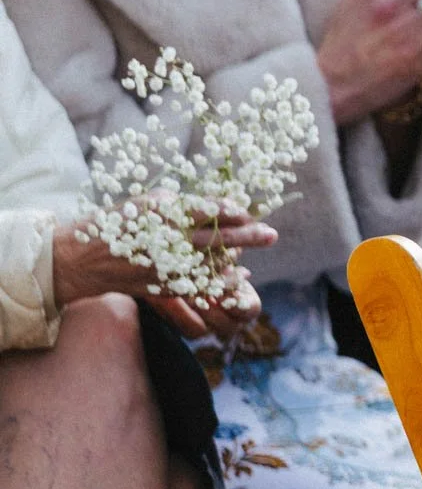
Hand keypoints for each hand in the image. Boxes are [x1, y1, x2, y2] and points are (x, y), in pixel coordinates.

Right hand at [51, 208, 271, 339]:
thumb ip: (184, 205)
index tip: (248, 212)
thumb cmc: (119, 223)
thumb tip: (220, 208)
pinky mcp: (164, 285)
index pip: (206, 211)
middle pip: (216, 237)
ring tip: (259, 244)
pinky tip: (240, 273)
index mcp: (161, 212)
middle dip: (248, 236)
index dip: (231, 212)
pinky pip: (201, 283)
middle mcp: (165, 239)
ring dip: (238, 255)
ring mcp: (166, 265)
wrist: (81, 260)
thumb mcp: (149, 203)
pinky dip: (222, 278)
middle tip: (272, 234)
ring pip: (212, 263)